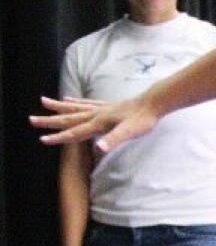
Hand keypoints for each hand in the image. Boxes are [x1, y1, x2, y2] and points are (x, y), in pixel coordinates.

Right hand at [31, 95, 158, 151]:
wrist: (155, 102)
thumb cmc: (143, 119)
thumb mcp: (130, 132)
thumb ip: (114, 140)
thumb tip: (99, 148)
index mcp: (99, 122)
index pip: (75, 132)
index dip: (59, 137)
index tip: (41, 140)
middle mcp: (97, 114)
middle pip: (69, 117)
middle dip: (49, 120)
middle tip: (30, 119)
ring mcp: (101, 108)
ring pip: (74, 107)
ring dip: (58, 106)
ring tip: (43, 101)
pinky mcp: (107, 105)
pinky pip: (86, 103)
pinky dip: (75, 101)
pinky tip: (68, 98)